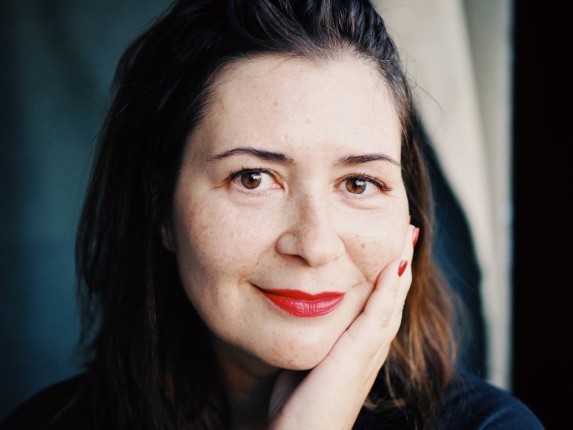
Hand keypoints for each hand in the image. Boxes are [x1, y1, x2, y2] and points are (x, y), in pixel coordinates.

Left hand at [268, 224, 416, 429]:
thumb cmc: (301, 403)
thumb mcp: (312, 358)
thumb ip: (317, 336)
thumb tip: (306, 310)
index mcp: (361, 345)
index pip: (381, 300)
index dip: (389, 272)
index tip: (392, 243)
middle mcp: (371, 346)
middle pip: (394, 295)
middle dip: (401, 261)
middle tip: (409, 230)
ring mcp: (369, 351)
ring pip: (392, 299)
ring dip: (401, 266)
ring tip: (407, 236)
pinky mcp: (359, 355)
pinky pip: (379, 314)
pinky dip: (389, 289)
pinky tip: (393, 264)